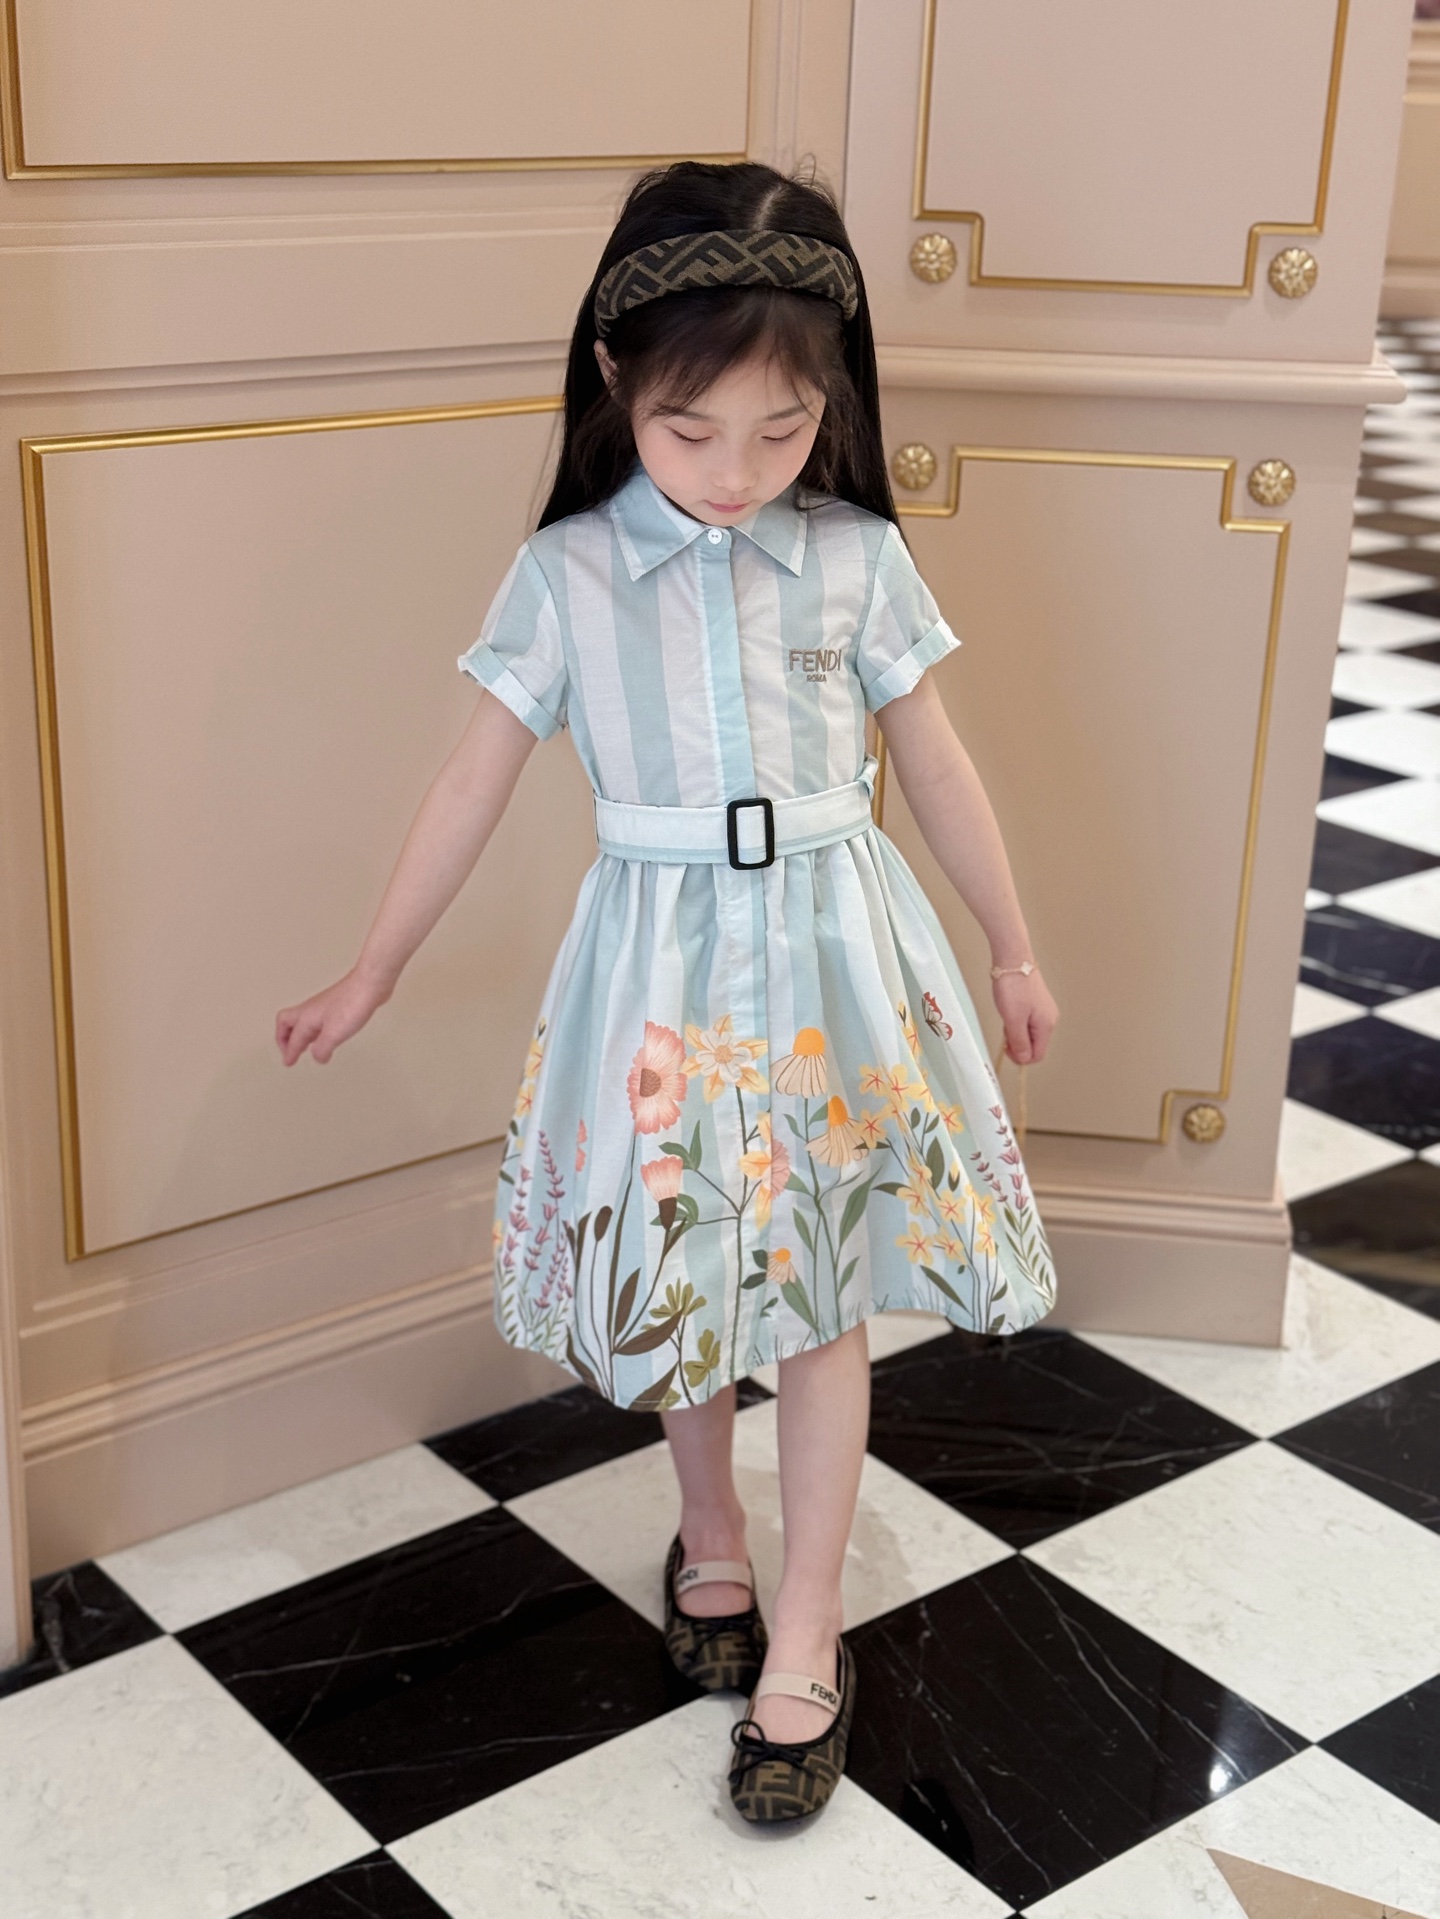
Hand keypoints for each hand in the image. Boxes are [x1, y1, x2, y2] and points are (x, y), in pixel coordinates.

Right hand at [275, 967, 392, 1066]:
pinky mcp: (335, 1005)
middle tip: (288, 1050)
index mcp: (306, 1018)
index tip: (288, 1062)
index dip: (290, 1053)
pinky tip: (325, 1035)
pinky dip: (315, 1030)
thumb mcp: (334, 1034)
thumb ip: (322, 1049)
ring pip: (301, 1020)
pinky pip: (317, 1020)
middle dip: (284, 1038)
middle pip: (286, 1023)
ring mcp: (322, 1006)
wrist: (370, 984)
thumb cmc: (352, 1003)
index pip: (293, 1039)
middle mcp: (310, 1010)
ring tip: (303, 1045)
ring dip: (299, 1034)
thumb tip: (318, 1057)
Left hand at [992, 967, 1057, 1065]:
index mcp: (1046, 1025)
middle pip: (1034, 1045)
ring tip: (1006, 1017)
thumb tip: (1023, 1058)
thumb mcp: (1013, 1019)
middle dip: (1017, 1043)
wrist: (1013, 960)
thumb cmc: (1014, 986)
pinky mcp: (1035, 1004)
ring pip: (1029, 1034)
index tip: (1006, 1050)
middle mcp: (1049, 1019)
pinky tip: (1008, 1011)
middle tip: (1005, 1030)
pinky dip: (1016, 1022)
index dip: (1021, 1058)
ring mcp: (1043, 1011)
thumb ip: (1018, 1041)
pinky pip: (1026, 1022)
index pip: (1037, 1055)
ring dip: (1015, 1032)